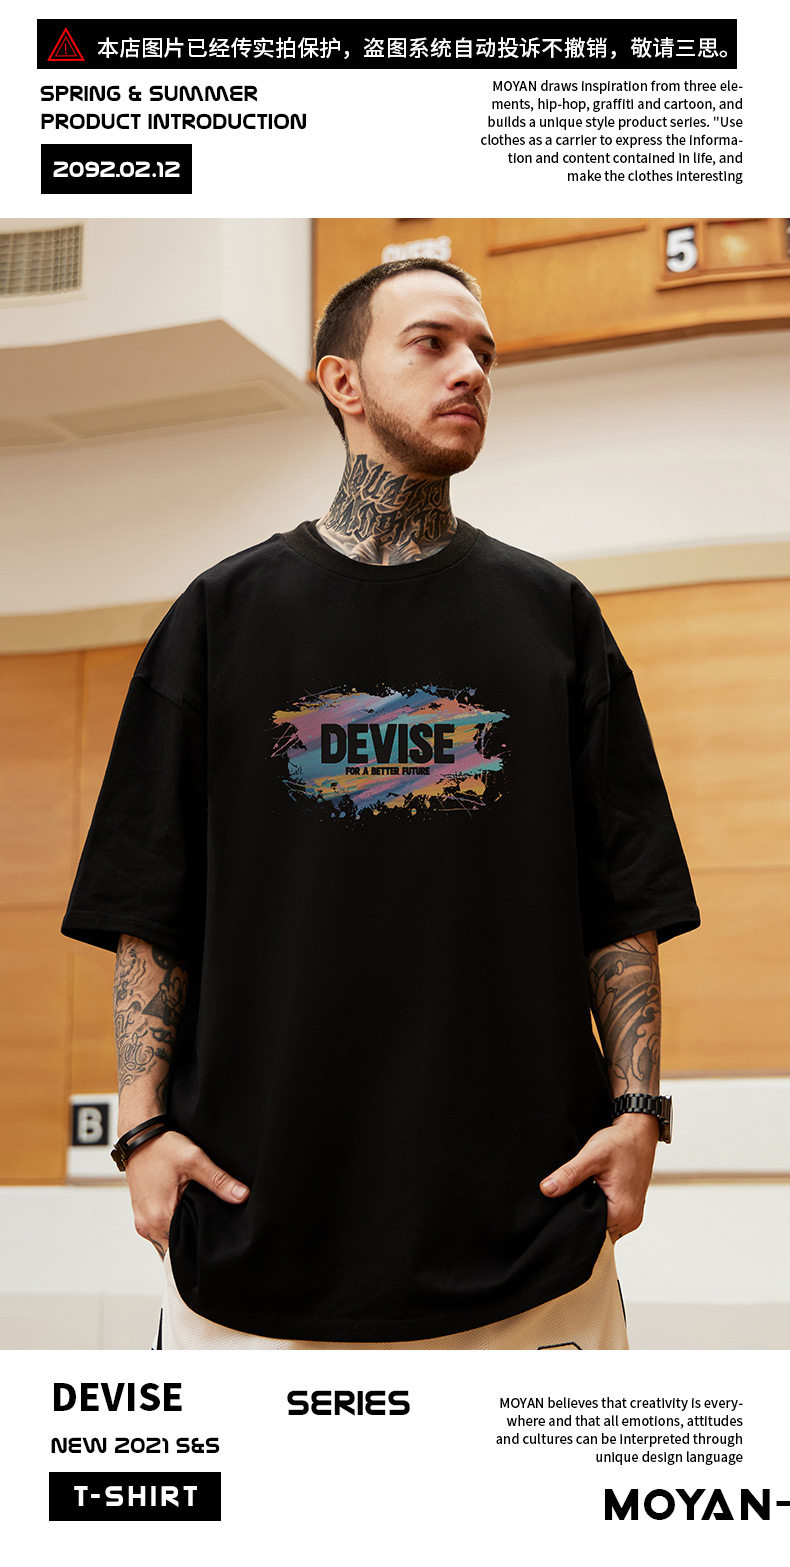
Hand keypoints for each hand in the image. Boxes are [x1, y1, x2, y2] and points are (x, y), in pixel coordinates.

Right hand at [124, 1130, 248, 1258]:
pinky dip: (172, 1226)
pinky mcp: (141, 1215)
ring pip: (167, 1241)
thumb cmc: (162, 1147)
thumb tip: (242, 1196)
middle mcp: (147, 1225)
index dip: (201, 1246)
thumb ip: (218, 1180)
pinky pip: (159, 1231)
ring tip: (199, 1220)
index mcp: (159, 1217)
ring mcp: (142, 1222)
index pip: (183, 1250)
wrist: (138, 1137)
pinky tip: (185, 1214)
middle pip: (175, 1248)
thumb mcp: (194, 1160)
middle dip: (194, 1241)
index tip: (216, 1240)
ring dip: (182, 1234)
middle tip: (212, 1228)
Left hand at [539, 1114, 658, 1241]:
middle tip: (567, 1198)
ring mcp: (632, 1216)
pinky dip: (599, 1210)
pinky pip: (610, 1219)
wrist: (639, 1132)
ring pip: (603, 1226)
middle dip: (580, 1217)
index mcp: (622, 1211)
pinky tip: (590, 1194)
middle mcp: (631, 1219)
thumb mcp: (591, 1156)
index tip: (560, 1207)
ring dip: (590, 1213)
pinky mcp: (630, 1209)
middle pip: (597, 1231)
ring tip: (580, 1194)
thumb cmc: (620, 1142)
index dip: (572, 1219)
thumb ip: (569, 1174)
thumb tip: (547, 1189)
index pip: (589, 1230)